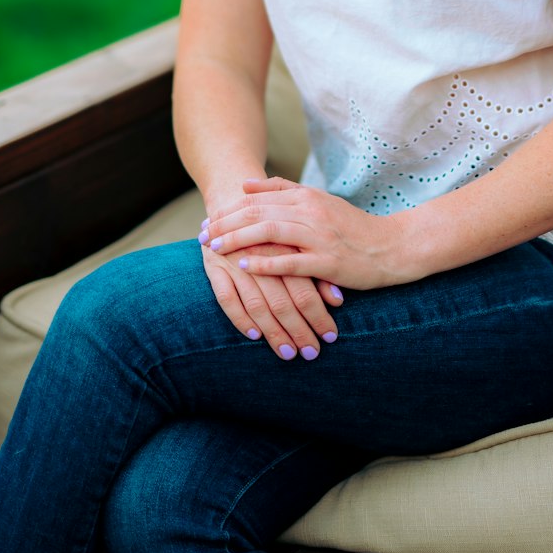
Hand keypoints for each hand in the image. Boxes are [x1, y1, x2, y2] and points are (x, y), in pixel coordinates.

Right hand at [200, 236, 343, 360]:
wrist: (231, 199)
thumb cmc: (273, 228)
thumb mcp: (296, 243)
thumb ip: (316, 271)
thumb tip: (338, 300)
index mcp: (285, 247)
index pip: (305, 289)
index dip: (318, 315)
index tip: (330, 338)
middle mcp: (261, 256)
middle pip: (283, 301)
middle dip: (299, 330)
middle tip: (311, 353)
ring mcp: (235, 263)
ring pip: (257, 304)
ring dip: (273, 332)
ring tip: (288, 353)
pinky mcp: (213, 268)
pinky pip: (226, 298)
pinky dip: (239, 318)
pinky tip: (254, 335)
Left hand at [206, 178, 406, 290]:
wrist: (392, 247)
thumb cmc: (352, 227)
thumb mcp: (319, 201)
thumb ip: (283, 190)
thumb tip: (245, 184)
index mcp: (306, 197)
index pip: (257, 199)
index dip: (229, 210)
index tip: (208, 220)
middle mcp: (310, 212)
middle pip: (258, 213)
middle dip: (225, 224)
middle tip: (201, 235)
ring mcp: (319, 236)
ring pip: (269, 233)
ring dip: (237, 240)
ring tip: (214, 249)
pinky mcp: (328, 261)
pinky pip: (291, 262)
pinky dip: (266, 263)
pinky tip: (245, 267)